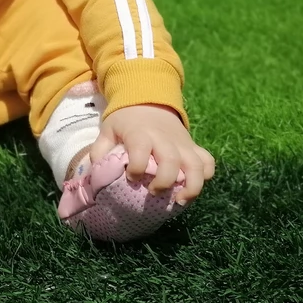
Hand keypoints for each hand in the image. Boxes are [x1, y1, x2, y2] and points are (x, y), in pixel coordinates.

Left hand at [89, 104, 215, 204]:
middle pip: (172, 161)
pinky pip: (207, 161)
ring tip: (179, 201)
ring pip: (196, 165)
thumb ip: (100, 150)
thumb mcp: (108, 130)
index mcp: (140, 133)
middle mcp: (164, 139)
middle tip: (153, 192)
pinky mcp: (193, 146)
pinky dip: (205, 175)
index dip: (136, 167)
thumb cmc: (125, 121)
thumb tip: (95, 174)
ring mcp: (182, 143)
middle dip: (165, 181)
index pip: (141, 150)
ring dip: (192, 186)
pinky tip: (192, 186)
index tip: (130, 178)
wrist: (148, 100)